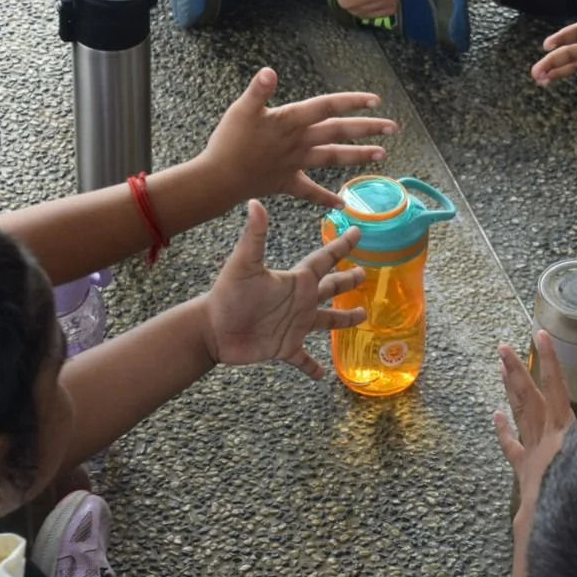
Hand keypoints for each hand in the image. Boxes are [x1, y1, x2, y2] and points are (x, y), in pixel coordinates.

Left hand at [202, 200, 367, 378]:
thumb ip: (254, 236)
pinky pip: (304, 359)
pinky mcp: (285, 348)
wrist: (211, 331)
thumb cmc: (227, 296)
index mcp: (295, 281)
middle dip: (348, 281)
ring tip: (362, 316)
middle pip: (331, 288)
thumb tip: (255, 202)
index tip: (358, 232)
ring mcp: (294, 325)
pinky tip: (323, 375)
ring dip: (344, 320)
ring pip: (326, 321)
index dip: (341, 246)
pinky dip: (313, 367)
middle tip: (365, 274)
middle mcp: (299, 301)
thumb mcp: (244, 265)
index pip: (324, 260)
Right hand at [203, 67, 397, 207]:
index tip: (375, 100)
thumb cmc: (228, 141)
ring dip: (358, 156)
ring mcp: (296, 163)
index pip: (327, 107)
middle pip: (338, 132)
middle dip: (367, 129)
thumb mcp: (241, 109)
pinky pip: (309, 191)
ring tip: (382, 155)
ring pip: (332, 158)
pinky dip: (325, 198)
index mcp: (291, 121)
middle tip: (393, 128)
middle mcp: (299, 142)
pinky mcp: (287, 182)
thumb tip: (270, 71)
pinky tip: (342, 205)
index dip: (351, 102)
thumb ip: (259, 90)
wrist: (219, 179)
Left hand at [493, 333, 576, 528]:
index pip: (556, 386)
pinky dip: (503, 431)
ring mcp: (531, 453)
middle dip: (517, 370)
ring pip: (518, 414)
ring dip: (509, 390)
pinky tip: (495, 416)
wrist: (564, 523)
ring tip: (500, 368)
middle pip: (528, 396)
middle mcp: (544, 436)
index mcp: (564, 429)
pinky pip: (511, 447)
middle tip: (503, 347)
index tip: (541, 335)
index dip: (550, 359)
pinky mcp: (524, 472)